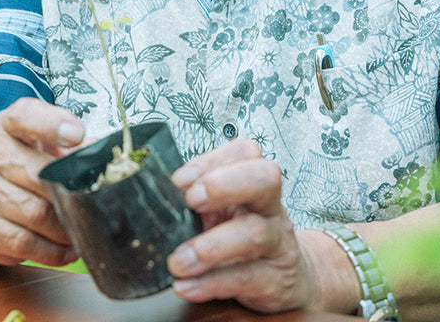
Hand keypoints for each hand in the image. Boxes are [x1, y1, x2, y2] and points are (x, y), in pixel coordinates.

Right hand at [0, 97, 84, 265]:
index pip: (25, 116)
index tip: (77, 134)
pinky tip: (63, 249)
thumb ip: (73, 150)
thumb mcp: (46, 148)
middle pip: (39, 175)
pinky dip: (50, 251)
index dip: (51, 124)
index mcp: (7, 125)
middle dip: (72, 197)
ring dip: (65, 229)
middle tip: (93, 211)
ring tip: (81, 233)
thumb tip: (98, 154)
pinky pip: (21, 243)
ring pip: (34, 213)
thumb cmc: (24, 167)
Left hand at [166, 138, 317, 312]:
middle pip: (265, 178)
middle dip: (225, 184)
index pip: (246, 153)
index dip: (213, 160)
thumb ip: (197, 203)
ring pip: (254, 233)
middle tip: (191, 201)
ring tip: (179, 261)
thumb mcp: (224, 214)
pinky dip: (211, 283)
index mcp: (253, 185)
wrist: (290, 280)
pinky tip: (186, 286)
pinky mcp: (275, 281)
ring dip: (210, 246)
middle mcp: (270, 208)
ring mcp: (277, 243)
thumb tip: (150, 198)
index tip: (180, 180)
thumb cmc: (244, 240)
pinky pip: (246, 279)